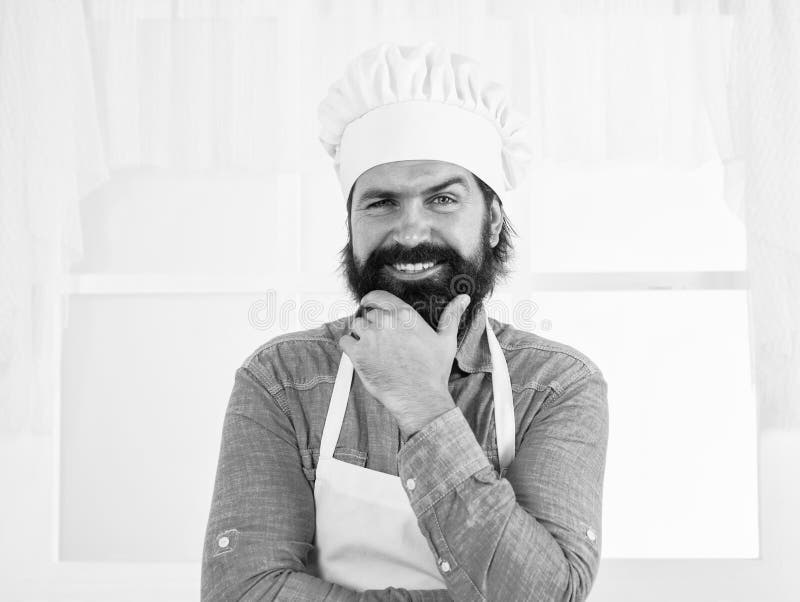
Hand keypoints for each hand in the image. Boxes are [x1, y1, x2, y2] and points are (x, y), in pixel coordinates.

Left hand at [338, 291, 470, 436]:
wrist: (420, 398)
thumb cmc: (433, 371)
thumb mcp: (446, 340)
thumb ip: (452, 315)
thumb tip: (463, 299)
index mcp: (405, 315)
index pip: (378, 296)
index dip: (372, 299)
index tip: (369, 303)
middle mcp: (385, 322)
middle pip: (368, 313)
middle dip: (372, 323)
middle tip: (380, 338)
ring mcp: (370, 337)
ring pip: (356, 325)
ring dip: (360, 334)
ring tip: (372, 347)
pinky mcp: (358, 354)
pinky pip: (345, 341)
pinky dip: (349, 346)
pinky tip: (360, 354)